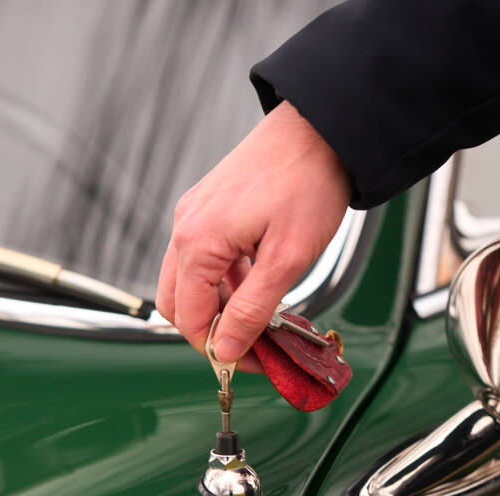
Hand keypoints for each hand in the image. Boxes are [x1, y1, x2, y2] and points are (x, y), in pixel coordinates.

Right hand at [156, 100, 350, 370]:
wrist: (321, 127)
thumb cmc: (308, 183)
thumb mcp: (287, 259)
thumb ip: (251, 310)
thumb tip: (226, 350)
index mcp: (198, 242)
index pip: (188, 319)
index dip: (219, 350)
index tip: (252, 363)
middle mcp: (186, 227)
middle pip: (177, 302)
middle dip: (212, 330)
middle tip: (253, 346)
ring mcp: (196, 214)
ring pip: (190, 281)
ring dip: (220, 306)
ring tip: (264, 316)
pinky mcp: (210, 207)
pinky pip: (204, 257)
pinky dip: (225, 281)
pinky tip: (258, 285)